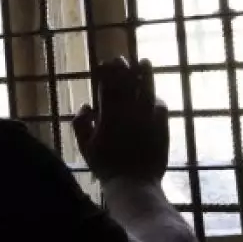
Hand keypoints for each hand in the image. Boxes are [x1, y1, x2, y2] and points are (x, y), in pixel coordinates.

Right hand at [72, 57, 169, 182]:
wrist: (133, 182)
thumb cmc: (105, 166)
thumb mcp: (85, 147)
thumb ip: (81, 124)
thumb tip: (86, 106)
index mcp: (109, 115)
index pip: (108, 86)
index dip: (107, 72)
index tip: (105, 62)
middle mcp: (130, 112)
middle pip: (128, 83)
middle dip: (124, 68)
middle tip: (121, 59)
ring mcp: (148, 118)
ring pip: (147, 90)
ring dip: (145, 75)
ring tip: (144, 62)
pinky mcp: (162, 127)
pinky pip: (161, 107)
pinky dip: (156, 100)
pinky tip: (154, 98)